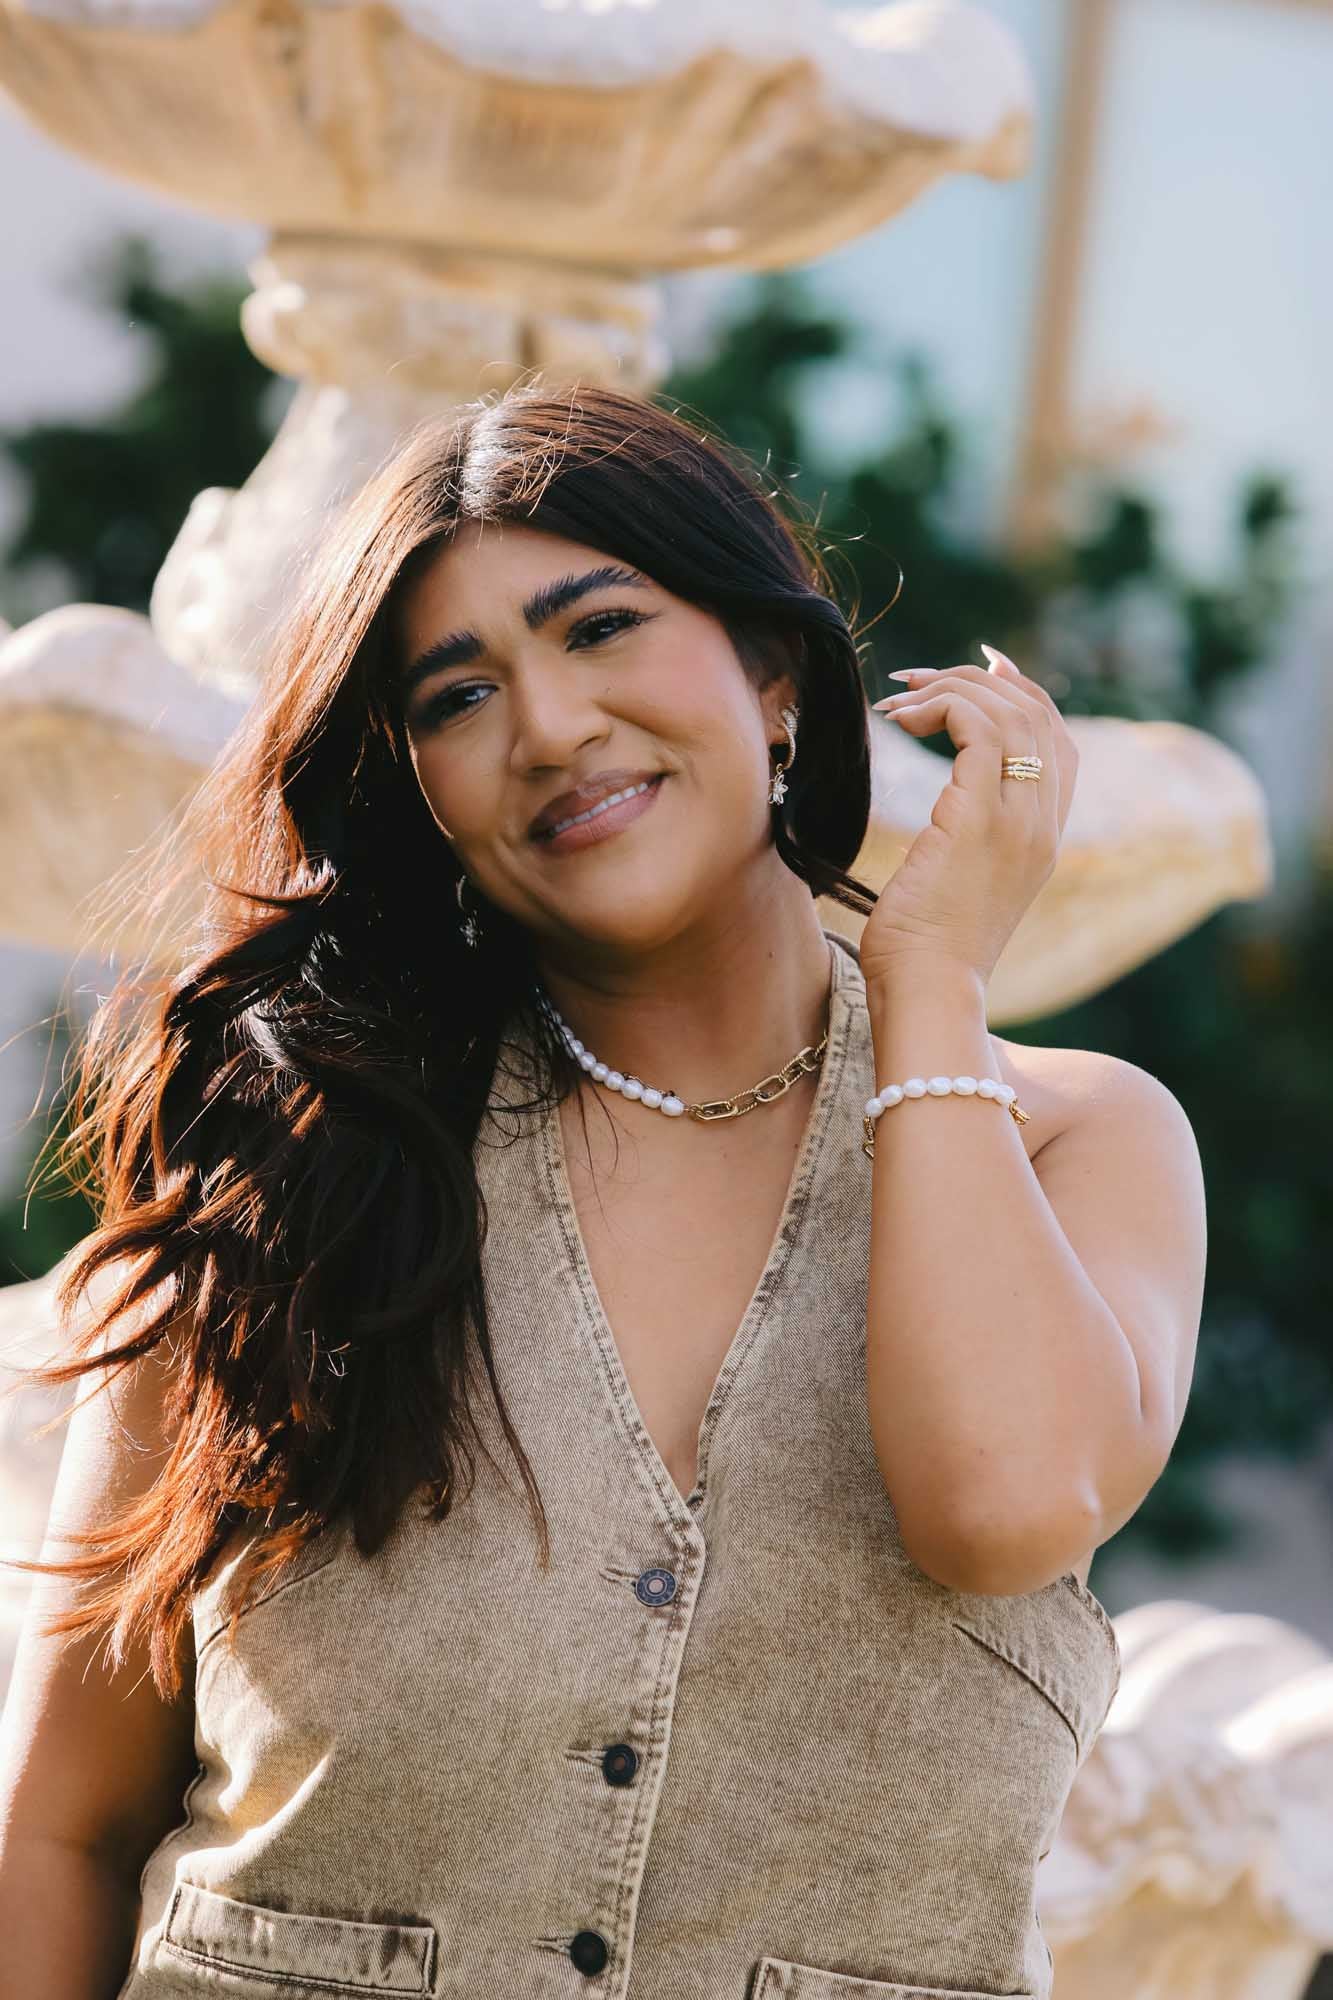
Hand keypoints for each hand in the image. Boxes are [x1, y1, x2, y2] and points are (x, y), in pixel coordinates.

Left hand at [860, 646, 1078, 988]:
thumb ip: (967, 839)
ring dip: (950, 690)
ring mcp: (1018, 821)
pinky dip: (940, 709)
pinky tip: (901, 723)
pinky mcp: (980, 820)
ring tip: (900, 701)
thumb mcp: (957, 884)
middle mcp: (1042, 824)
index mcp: (1045, 839)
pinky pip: (976, 729)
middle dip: (976, 681)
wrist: (926, 994)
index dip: (1022, 694)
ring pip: (1009, 712)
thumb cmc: (924, 953)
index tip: (977, 670)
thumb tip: (944, 808)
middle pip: (1037, 715)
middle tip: (916, 681)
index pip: (1058, 741)